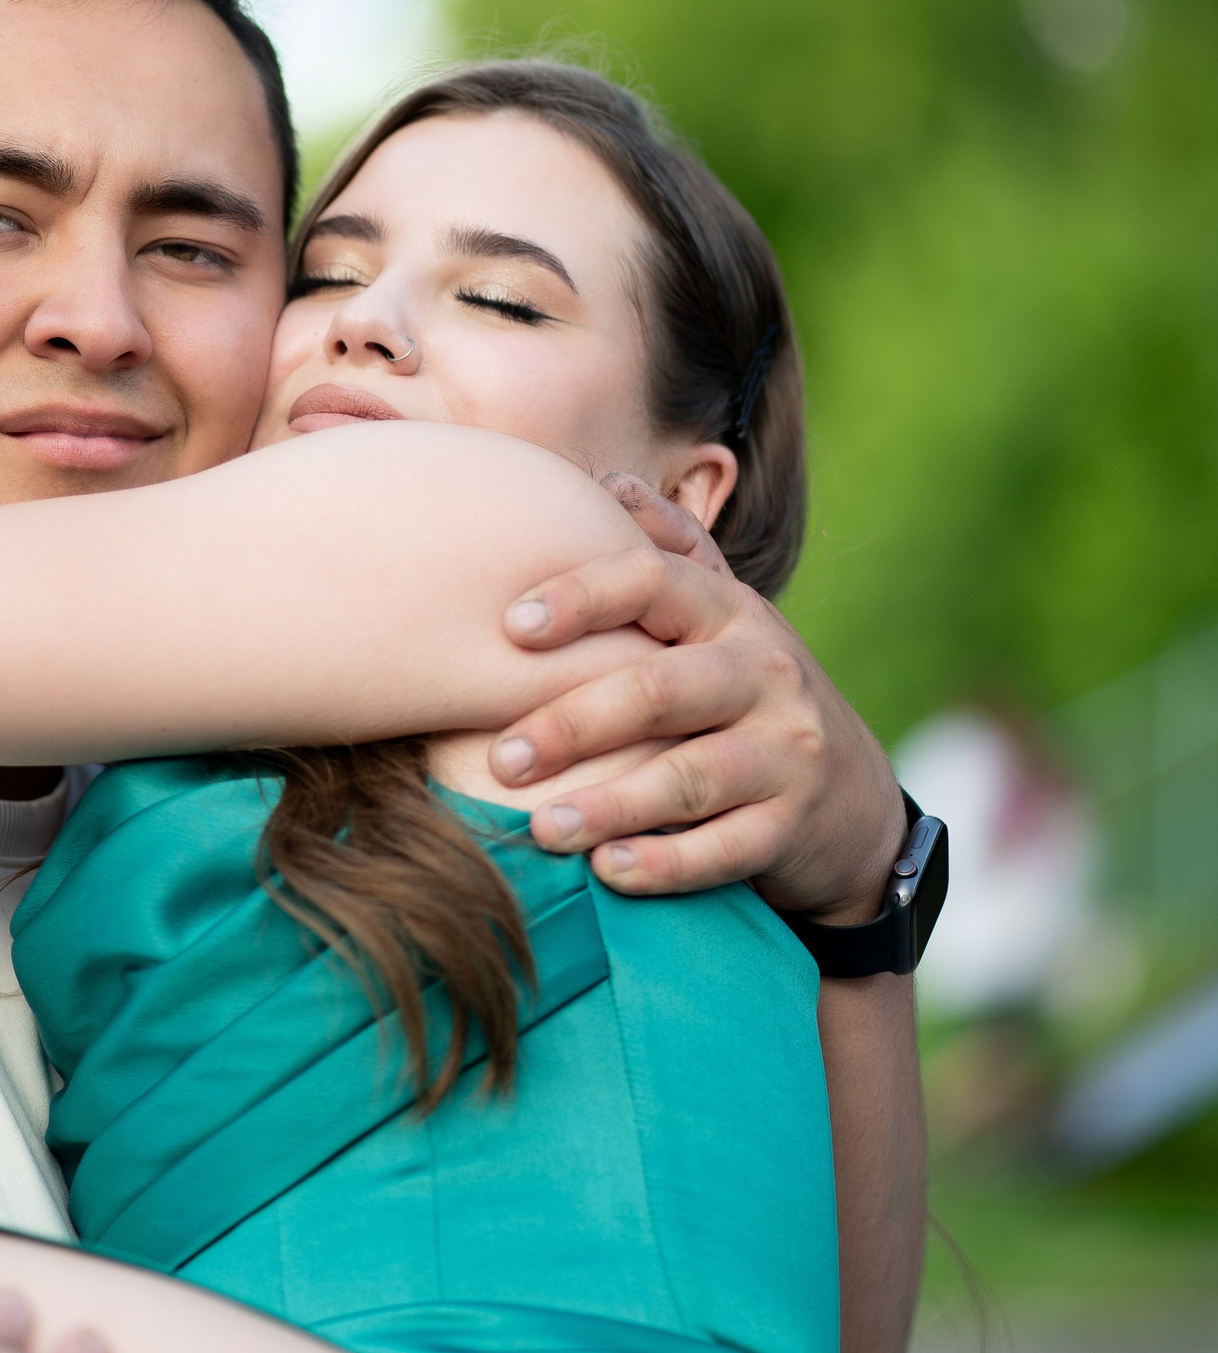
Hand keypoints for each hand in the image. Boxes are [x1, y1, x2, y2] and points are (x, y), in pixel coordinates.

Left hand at [492, 473, 904, 920]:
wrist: (852, 798)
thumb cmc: (746, 692)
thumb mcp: (723, 616)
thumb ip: (670, 551)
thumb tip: (609, 480)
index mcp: (728, 611)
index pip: (654, 580)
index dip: (583, 596)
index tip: (510, 626)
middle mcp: (762, 672)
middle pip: (661, 690)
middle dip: (575, 723)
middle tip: (502, 758)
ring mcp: (784, 752)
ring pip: (689, 777)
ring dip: (610, 805)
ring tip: (542, 830)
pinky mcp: (791, 826)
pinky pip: (726, 849)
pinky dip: (666, 863)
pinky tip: (609, 872)